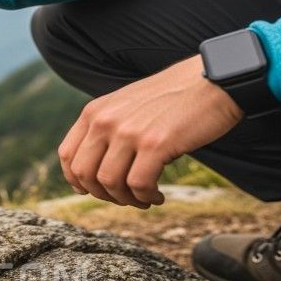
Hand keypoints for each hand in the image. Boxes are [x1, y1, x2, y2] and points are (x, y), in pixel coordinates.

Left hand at [57, 55, 243, 208]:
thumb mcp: (126, 105)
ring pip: (109, 183)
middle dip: (103, 195)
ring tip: (145, 198)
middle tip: (125, 198)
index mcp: (95, 111)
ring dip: (127, 199)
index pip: (67, 155)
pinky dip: (147, 198)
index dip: (77, 181)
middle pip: (84, 174)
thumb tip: (94, 168)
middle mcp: (105, 120)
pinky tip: (158, 196)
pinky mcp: (155, 144)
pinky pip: (138, 185)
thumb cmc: (173, 97)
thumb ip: (107, 128)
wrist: (213, 81)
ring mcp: (128, 132)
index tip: (93, 191)